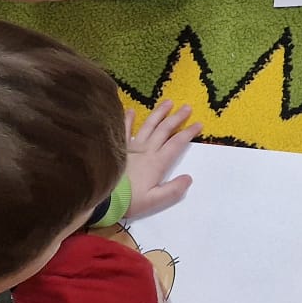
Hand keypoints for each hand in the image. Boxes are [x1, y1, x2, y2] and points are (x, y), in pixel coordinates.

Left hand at [123, 99, 199, 219]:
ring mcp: (131, 146)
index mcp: (157, 162)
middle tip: (187, 107)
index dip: (189, 132)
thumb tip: (188, 178)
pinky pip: (124, 129)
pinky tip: (131, 110)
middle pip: (165, 129)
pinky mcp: (118, 147)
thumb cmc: (129, 200)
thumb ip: (173, 190)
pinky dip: (127, 119)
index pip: (177, 143)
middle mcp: (146, 150)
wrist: (102, 197)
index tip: (198, 124)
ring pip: (148, 125)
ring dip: (159, 113)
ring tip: (168, 102)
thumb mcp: (154, 200)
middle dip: (177, 117)